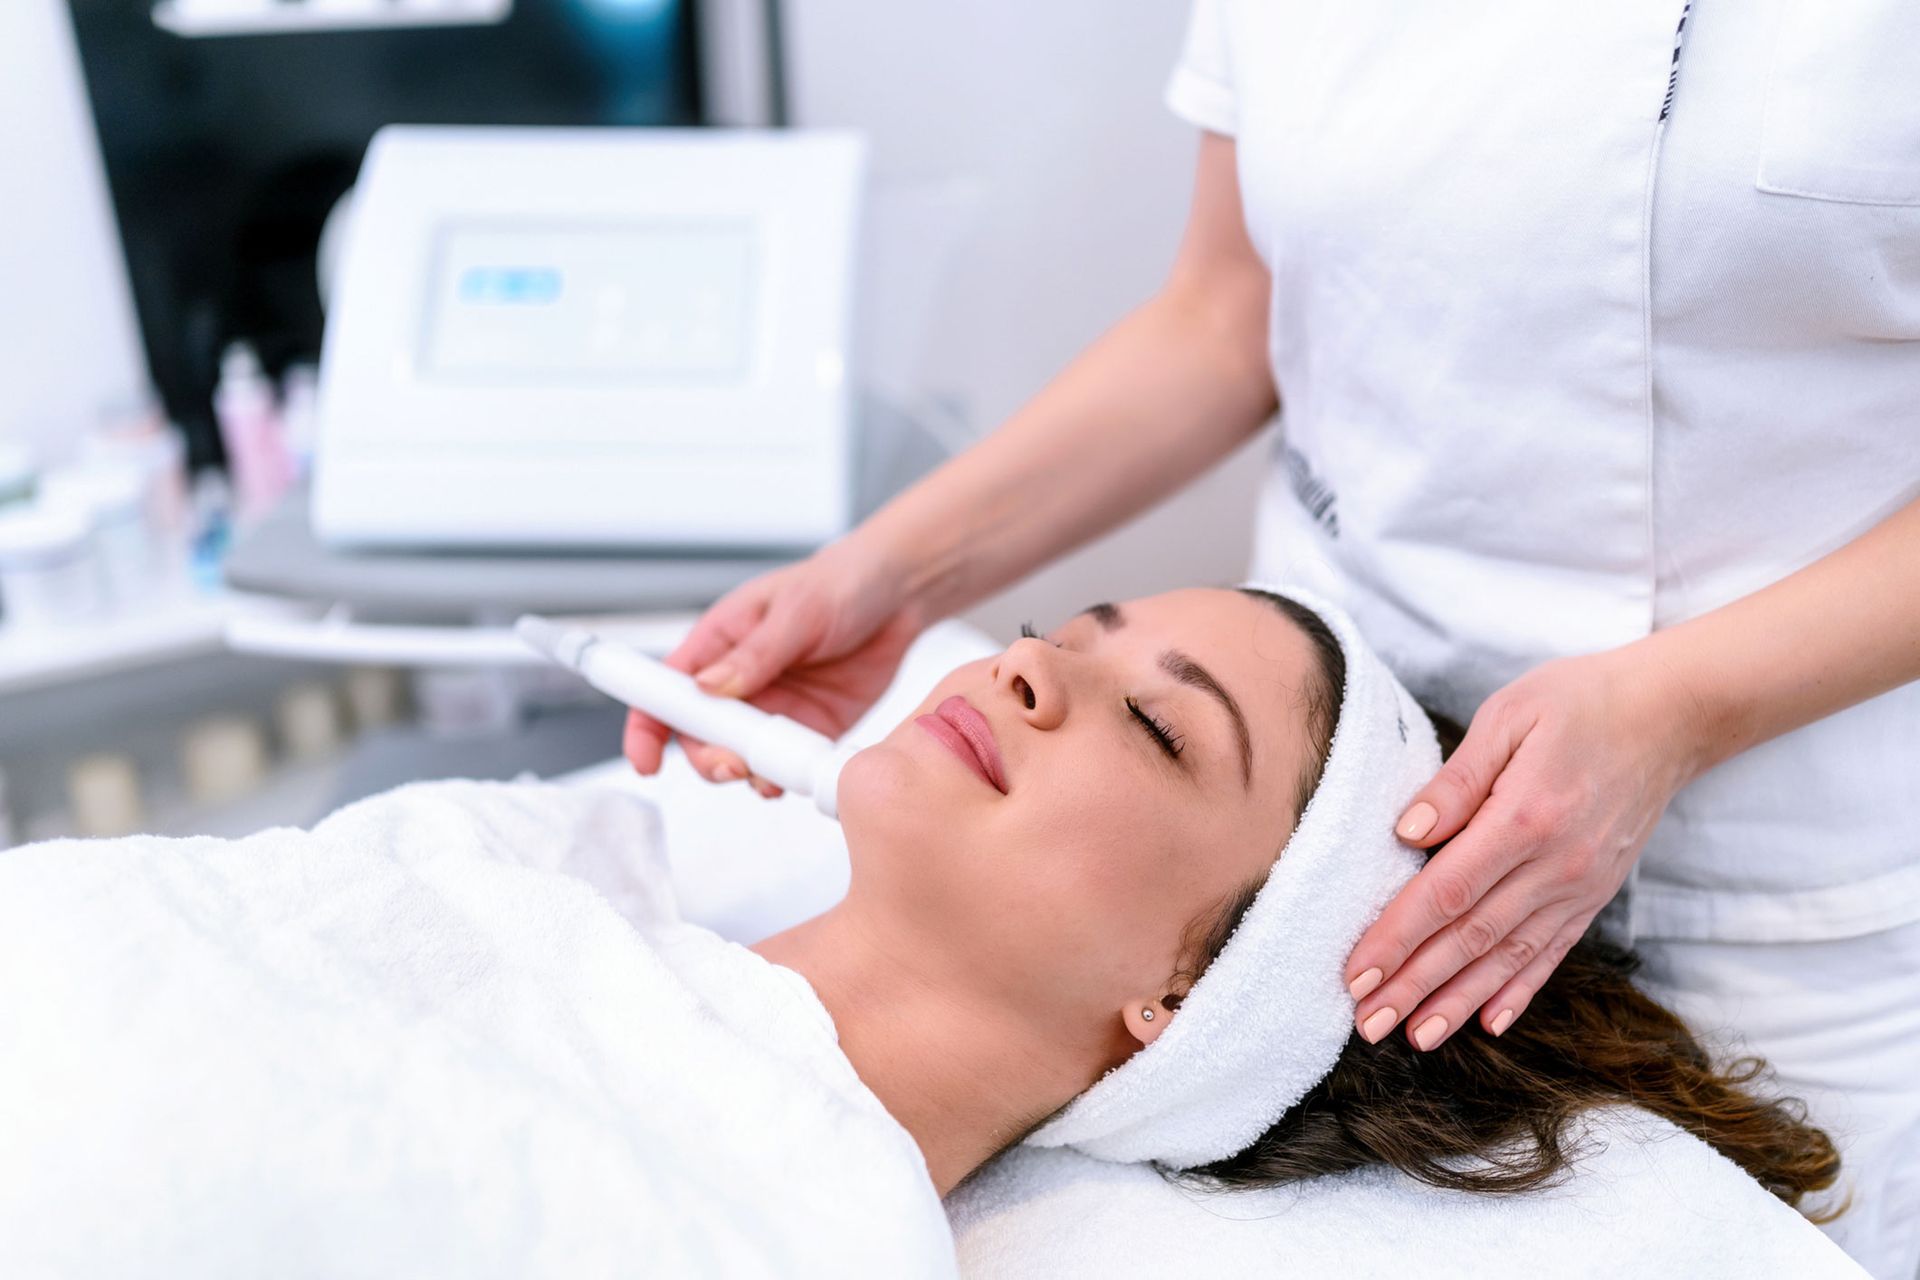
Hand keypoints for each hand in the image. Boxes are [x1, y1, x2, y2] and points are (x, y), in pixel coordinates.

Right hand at [622, 541, 926, 797]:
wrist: (900, 595)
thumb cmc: (839, 584)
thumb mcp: (795, 611)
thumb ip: (755, 653)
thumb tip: (708, 688)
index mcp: (719, 644)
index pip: (664, 690)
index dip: (647, 728)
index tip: (646, 761)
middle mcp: (738, 683)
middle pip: (699, 736)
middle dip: (707, 759)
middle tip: (733, 765)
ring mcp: (773, 709)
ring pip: (739, 757)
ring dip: (746, 774)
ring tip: (767, 775)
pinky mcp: (808, 729)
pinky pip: (784, 764)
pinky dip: (782, 778)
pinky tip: (790, 778)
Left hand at [1344, 645, 1709, 1049]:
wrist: (1671, 715)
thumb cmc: (1578, 703)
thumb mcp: (1509, 716)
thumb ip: (1456, 781)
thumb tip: (1405, 832)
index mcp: (1525, 817)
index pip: (1446, 892)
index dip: (1397, 937)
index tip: (1356, 973)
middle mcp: (1556, 865)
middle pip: (1471, 938)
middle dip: (1414, 985)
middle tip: (1366, 1023)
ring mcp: (1580, 886)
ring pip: (1509, 958)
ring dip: (1457, 1002)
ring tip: (1414, 1038)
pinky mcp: (1595, 895)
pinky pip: (1553, 953)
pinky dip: (1518, 992)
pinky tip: (1487, 1023)